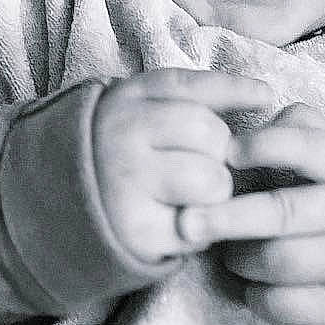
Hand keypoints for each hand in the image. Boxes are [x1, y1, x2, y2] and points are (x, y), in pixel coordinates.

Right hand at [93, 68, 273, 262]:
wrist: (56, 202)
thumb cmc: (118, 148)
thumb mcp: (142, 104)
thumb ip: (197, 93)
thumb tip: (268, 94)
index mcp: (126, 101)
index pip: (198, 96)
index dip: (234, 99)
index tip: (266, 99)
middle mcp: (124, 138)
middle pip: (214, 138)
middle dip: (219, 154)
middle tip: (194, 164)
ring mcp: (128, 186)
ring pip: (214, 184)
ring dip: (213, 194)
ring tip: (186, 194)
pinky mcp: (136, 232)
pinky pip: (200, 228)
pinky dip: (198, 230)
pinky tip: (174, 220)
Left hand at [178, 103, 324, 324]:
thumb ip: (292, 127)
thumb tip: (247, 130)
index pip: (306, 147)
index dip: (262, 147)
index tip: (226, 152)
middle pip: (282, 213)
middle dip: (228, 218)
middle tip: (185, 222)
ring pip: (277, 261)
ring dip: (240, 257)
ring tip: (230, 250)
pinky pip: (281, 303)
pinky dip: (256, 295)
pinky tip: (253, 282)